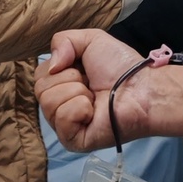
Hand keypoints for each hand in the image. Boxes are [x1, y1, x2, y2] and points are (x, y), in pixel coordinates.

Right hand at [36, 29, 146, 150]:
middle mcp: (59, 105)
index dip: (61, 66)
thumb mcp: (91, 40)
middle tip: (91, 83)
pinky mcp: (72, 141)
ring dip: (76, 92)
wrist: (142, 88)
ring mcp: (64, 125)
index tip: (83, 68)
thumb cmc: (120, 66)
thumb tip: (51, 67)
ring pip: (48, 102)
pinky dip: (79, 109)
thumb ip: (63, 41)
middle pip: (40, 88)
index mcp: (61, 84)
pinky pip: (61, 119)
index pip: (40, 75)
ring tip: (94, 97)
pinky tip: (93, 111)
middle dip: (69, 78)